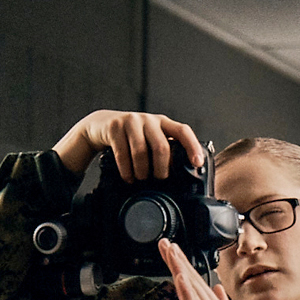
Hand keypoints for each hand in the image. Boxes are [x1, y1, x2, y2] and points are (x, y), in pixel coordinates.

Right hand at [53, 109, 204, 181]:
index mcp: (162, 123)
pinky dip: (126, 170)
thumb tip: (181, 173)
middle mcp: (149, 120)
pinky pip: (123, 154)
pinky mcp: (115, 127)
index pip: (183, 131)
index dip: (192, 147)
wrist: (101, 125)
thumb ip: (163, 150)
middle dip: (161, 168)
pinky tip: (128, 177)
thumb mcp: (149, 139)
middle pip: (161, 146)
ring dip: (141, 171)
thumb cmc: (130, 137)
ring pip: (141, 151)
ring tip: (140, 179)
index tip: (197, 163)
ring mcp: (131, 122)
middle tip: (159, 179)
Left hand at [159, 238, 244, 299]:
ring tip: (169, 250)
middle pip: (194, 280)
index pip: (198, 282)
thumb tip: (217, 288)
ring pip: (192, 287)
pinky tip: (180, 276)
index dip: (184, 264)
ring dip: (180, 267)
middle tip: (164, 242)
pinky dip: (187, 289)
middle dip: (179, 259)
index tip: (172, 249)